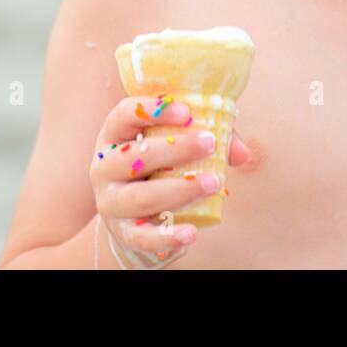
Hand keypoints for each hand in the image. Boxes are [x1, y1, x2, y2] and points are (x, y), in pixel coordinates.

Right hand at [90, 96, 249, 267]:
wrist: (132, 214)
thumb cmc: (159, 166)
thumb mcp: (174, 145)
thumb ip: (208, 139)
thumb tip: (241, 154)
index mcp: (115, 136)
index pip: (124, 115)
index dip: (153, 110)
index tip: (186, 111)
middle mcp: (104, 167)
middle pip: (135, 156)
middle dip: (176, 149)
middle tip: (210, 143)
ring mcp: (110, 201)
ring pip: (142, 197)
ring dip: (181, 189)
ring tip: (214, 182)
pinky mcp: (121, 232)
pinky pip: (142, 236)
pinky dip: (167, 237)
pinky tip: (191, 233)